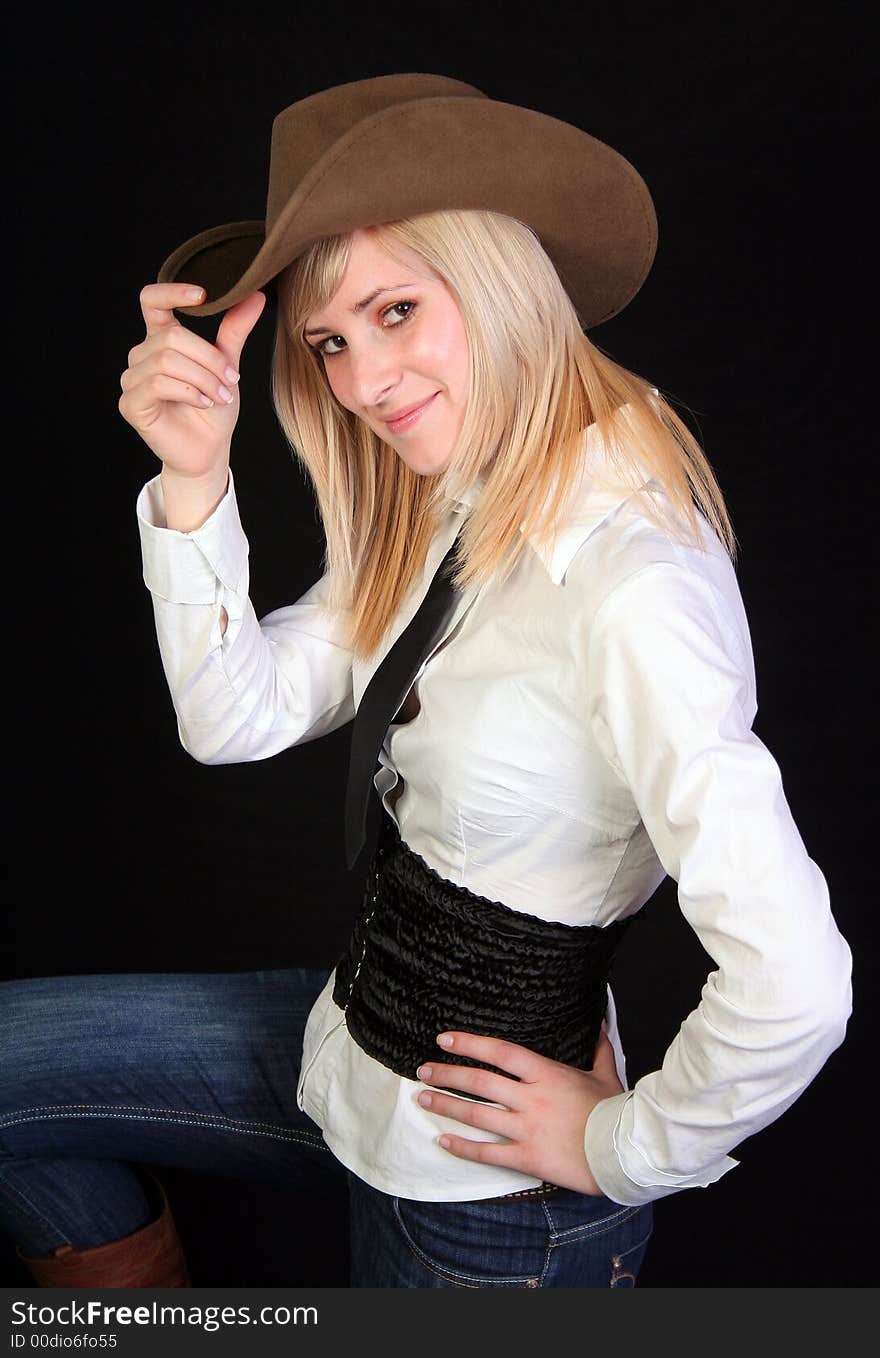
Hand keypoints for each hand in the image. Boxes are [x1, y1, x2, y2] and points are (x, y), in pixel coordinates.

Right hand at [118, 282, 266, 480]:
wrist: (209, 449)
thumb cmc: (214, 408)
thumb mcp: (228, 364)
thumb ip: (235, 330)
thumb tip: (257, 295)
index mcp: (161, 339)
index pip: (152, 300)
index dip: (173, 291)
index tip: (203, 295)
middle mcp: (142, 355)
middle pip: (172, 336)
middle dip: (209, 358)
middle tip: (232, 380)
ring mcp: (133, 380)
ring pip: (167, 360)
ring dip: (203, 378)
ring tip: (221, 395)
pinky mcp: (131, 404)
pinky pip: (158, 384)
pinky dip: (189, 392)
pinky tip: (204, 403)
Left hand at [415, 1026, 624, 1195]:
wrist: (623, 1152)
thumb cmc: (614, 1112)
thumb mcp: (606, 1075)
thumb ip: (598, 1048)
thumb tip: (601, 1023)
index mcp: (547, 1074)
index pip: (500, 1052)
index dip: (470, 1043)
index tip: (444, 1039)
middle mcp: (531, 1098)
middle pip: (480, 1082)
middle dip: (447, 1074)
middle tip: (423, 1070)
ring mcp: (527, 1129)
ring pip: (477, 1115)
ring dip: (446, 1105)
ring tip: (422, 1098)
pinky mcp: (527, 1157)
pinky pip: (488, 1152)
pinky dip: (463, 1147)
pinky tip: (443, 1141)